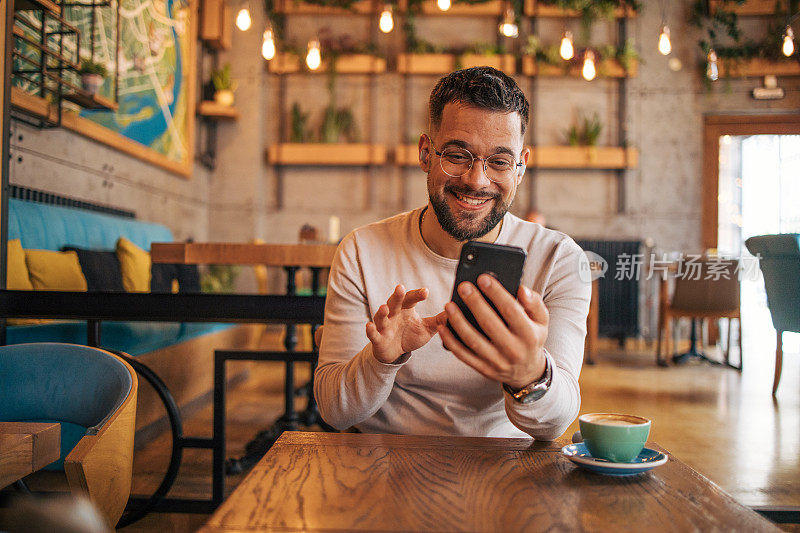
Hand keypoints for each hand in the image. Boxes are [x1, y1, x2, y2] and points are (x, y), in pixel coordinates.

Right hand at [366, 284, 446, 363]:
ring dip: (382, 312)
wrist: (394, 352)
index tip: (426, 292)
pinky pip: (373, 334)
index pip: (411, 298)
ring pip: (381, 317)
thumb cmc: (410, 336)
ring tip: (384, 307)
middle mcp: (393, 314)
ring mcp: (384, 326)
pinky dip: (370, 330)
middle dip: (397, 296)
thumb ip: (439, 321)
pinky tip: (369, 326)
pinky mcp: (378, 339)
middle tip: (400, 287)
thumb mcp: (426, 329)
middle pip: (394, 302)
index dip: (417, 294)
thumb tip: (455, 312)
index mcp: (405, 309)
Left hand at [438, 274, 548, 388]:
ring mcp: (497, 361)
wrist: (528, 371)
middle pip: (490, 323)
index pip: (511, 310)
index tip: (482, 278)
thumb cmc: (532, 337)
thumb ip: (534, 303)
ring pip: (473, 340)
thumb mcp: (541, 320)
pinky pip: (464, 355)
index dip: (496, 293)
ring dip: (458, 322)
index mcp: (529, 334)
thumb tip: (521, 289)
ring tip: (449, 304)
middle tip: (462, 286)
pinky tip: (442, 327)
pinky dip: (451, 341)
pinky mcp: (484, 369)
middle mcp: (513, 349)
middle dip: (475, 303)